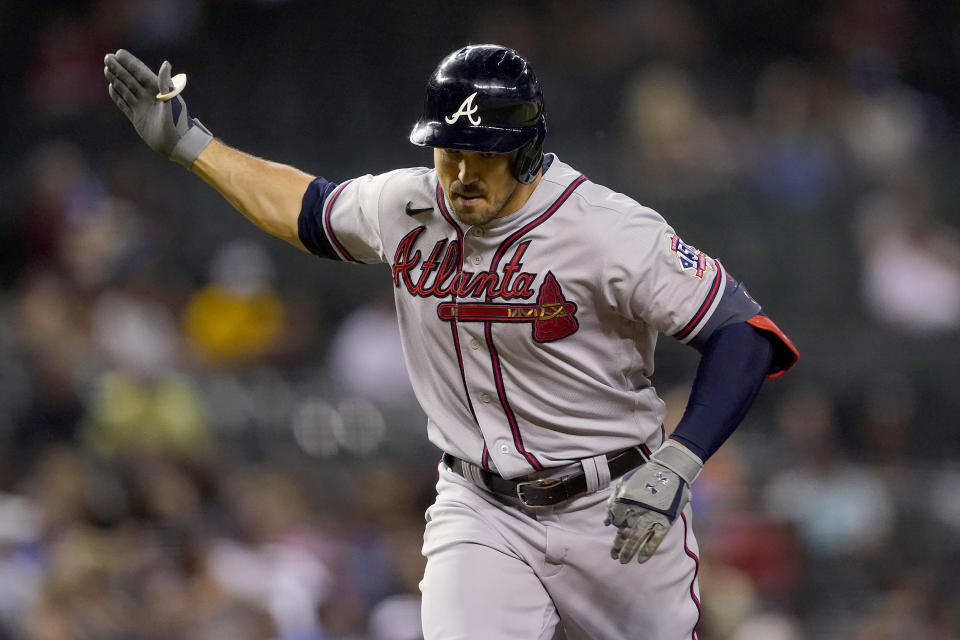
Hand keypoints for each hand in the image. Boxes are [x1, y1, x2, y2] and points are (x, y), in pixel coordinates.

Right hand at [104, 49, 212, 167]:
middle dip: (119, 68)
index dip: (130, 63)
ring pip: (126, 90)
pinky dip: (117, 96)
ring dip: (116, 79)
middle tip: (107, 57)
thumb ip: (166, 82)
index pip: (140, 72)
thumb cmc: (178, 121)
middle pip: (130, 79)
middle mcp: (149, 97)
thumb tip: (165, 63)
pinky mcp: (138, 118)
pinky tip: (111, 88)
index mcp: (158, 90)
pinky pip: (124, 104)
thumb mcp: (172, 100)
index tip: (118, 53)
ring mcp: (143, 107)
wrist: (177, 144)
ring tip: (106, 69)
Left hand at [605, 441, 701, 563]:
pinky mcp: (665, 522)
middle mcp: (636, 511)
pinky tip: (641, 560)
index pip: (615, 519)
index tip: (615, 531)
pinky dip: (648, 551)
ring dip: (628, 551)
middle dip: (618, 546)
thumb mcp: (625, 483)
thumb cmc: (646, 476)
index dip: (614, 526)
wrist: (670, 471)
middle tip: (614, 556)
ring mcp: (651, 518)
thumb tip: (606, 522)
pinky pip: (655, 541)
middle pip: (623, 533)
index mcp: (626, 500)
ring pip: (636, 539)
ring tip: (623, 561)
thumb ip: (613, 501)